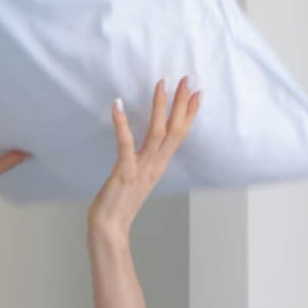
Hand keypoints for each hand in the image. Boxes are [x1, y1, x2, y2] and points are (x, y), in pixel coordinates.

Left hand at [88, 78, 201, 242]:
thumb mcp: (138, 178)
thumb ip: (145, 162)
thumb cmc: (119, 203)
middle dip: (182, 104)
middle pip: (175, 130)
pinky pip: (125, 144)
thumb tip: (148, 147)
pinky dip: (122, 123)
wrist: (109, 228)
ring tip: (162, 84)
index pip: (180, 135)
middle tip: (189, 79)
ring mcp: (141, 168)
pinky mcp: (125, 172)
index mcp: (159, 166)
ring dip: (160, 107)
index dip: (189, 114)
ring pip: (157, 133)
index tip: (197, 93)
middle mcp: (155, 165)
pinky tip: (117, 104)